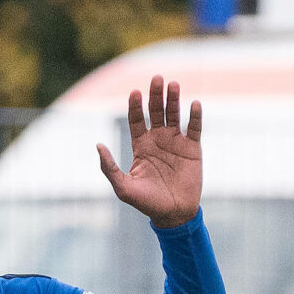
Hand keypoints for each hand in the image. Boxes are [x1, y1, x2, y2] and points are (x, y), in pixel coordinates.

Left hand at [96, 76, 202, 229]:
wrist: (174, 215)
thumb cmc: (147, 203)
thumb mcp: (124, 187)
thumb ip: (109, 167)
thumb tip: (98, 145)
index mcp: (141, 146)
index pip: (136, 119)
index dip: (135, 105)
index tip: (134, 92)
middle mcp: (158, 140)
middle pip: (155, 111)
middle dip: (155, 95)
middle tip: (156, 78)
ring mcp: (176, 143)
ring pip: (174, 115)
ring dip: (174, 99)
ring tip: (173, 84)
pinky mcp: (193, 149)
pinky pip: (194, 128)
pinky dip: (195, 116)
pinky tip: (194, 104)